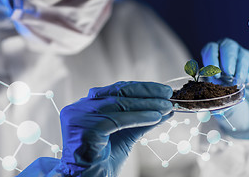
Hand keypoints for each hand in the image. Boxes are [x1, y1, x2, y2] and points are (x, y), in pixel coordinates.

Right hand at [19, 81, 172, 176]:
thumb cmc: (102, 160)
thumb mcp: (126, 135)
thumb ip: (141, 121)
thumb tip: (164, 109)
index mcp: (87, 105)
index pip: (117, 90)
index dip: (141, 88)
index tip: (162, 90)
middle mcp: (80, 107)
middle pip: (118, 92)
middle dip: (147, 92)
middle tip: (167, 94)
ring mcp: (80, 116)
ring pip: (119, 104)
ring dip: (147, 104)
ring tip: (166, 106)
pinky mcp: (85, 128)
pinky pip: (118, 119)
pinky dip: (140, 117)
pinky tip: (155, 117)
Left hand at [201, 38, 248, 138]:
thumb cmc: (233, 109)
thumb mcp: (222, 107)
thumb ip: (216, 102)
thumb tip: (209, 101)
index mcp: (214, 64)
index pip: (210, 50)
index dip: (210, 57)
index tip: (213, 73)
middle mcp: (229, 58)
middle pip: (226, 44)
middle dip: (226, 58)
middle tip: (227, 73)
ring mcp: (245, 60)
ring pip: (240, 52)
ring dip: (238, 67)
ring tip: (238, 82)